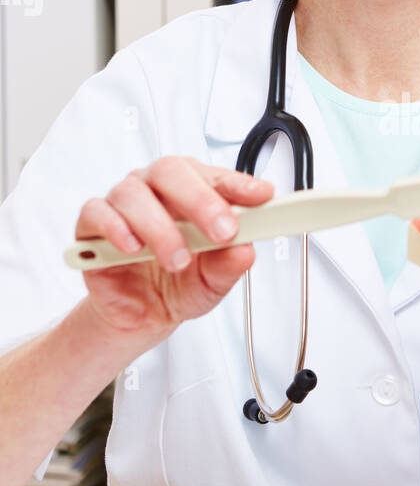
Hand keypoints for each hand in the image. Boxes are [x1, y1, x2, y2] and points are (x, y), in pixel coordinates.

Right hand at [74, 157, 274, 336]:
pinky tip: (133, 248)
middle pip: (172, 171)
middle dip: (201, 200)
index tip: (261, 196)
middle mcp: (157, 189)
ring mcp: (123, 203)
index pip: (216, 176)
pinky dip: (116, 228)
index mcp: (193, 192)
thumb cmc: (179, 284)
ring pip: (134, 193)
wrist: (142, 314)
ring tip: (177, 259)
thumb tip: (245, 250)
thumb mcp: (213, 283)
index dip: (238, 183)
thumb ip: (228, 265)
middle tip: (222, 231)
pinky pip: (97, 212)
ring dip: (160, 227)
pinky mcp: (93, 225)